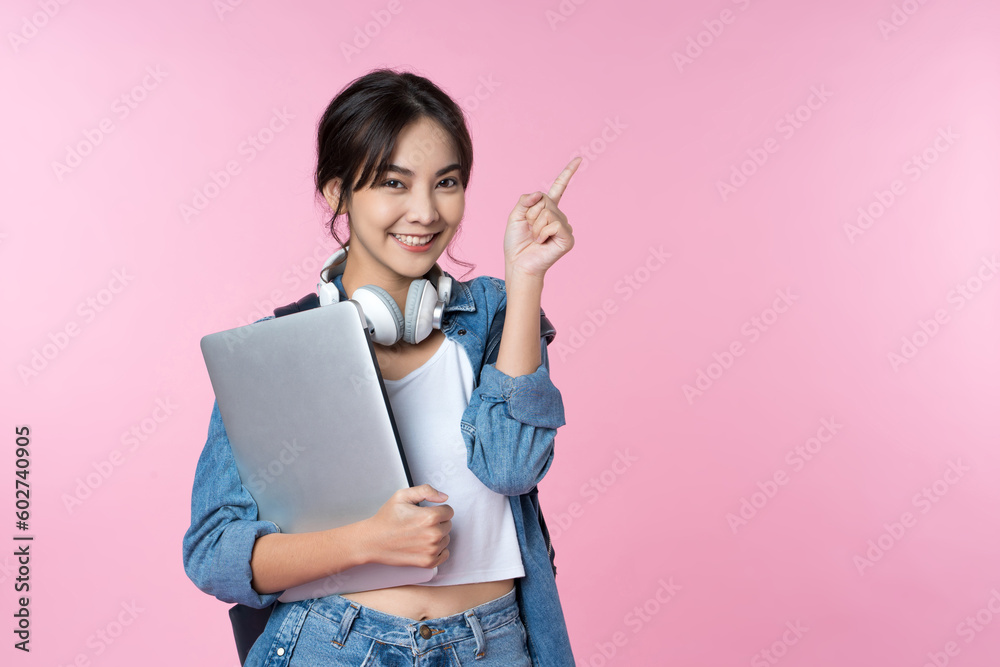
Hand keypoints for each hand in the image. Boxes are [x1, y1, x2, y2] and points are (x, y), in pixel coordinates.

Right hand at [362, 484, 452, 568]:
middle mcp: (433, 534)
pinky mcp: (428, 562)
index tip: (426, 512)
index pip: (449, 511)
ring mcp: (431, 550)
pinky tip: (424, 545)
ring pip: (446, 539)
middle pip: (448, 524)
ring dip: (437, 536)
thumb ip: (426, 491)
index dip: (438, 510)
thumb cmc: (386, 519)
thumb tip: (444, 497)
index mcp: (429, 517)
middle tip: (419, 523)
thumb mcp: (403, 496)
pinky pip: (444, 554)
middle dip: (437, 522)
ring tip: (418, 534)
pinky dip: (438, 550)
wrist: (372, 541)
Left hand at [504, 157, 580, 278]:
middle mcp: (559, 216)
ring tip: (535, 238)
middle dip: (531, 215)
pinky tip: (542, 242)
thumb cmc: (516, 243)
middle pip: (544, 200)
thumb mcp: (515, 216)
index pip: (559, 188)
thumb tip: (539, 194)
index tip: (578, 159)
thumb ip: (525, 200)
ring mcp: (565, 227)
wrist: (518, 264)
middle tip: (529, 231)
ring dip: (535, 226)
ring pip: (548, 212)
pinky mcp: (568, 238)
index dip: (568, 173)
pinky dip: (542, 233)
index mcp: (547, 209)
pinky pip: (554, 224)